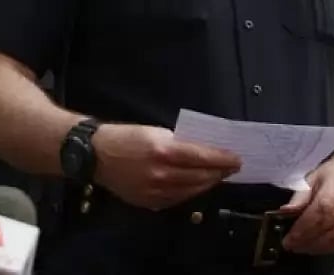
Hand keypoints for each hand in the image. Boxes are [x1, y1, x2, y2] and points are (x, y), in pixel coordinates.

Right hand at [92, 123, 241, 210]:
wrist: (95, 156)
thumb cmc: (127, 137)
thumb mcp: (155, 131)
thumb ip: (180, 142)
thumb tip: (204, 150)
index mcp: (164, 151)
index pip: (202, 158)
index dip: (222, 159)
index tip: (237, 158)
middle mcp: (161, 174)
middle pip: (200, 177)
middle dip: (220, 172)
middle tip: (233, 167)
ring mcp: (155, 192)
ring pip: (191, 191)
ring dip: (208, 183)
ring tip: (219, 176)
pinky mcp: (149, 203)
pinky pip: (177, 200)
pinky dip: (191, 192)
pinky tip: (198, 185)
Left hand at [278, 160, 333, 254]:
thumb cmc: (333, 175)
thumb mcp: (313, 178)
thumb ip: (300, 196)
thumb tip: (284, 212)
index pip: (321, 210)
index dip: (304, 227)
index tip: (288, 238)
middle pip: (329, 227)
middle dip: (307, 240)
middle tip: (291, 246)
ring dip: (317, 247)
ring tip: (301, 248)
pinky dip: (328, 249)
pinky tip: (316, 247)